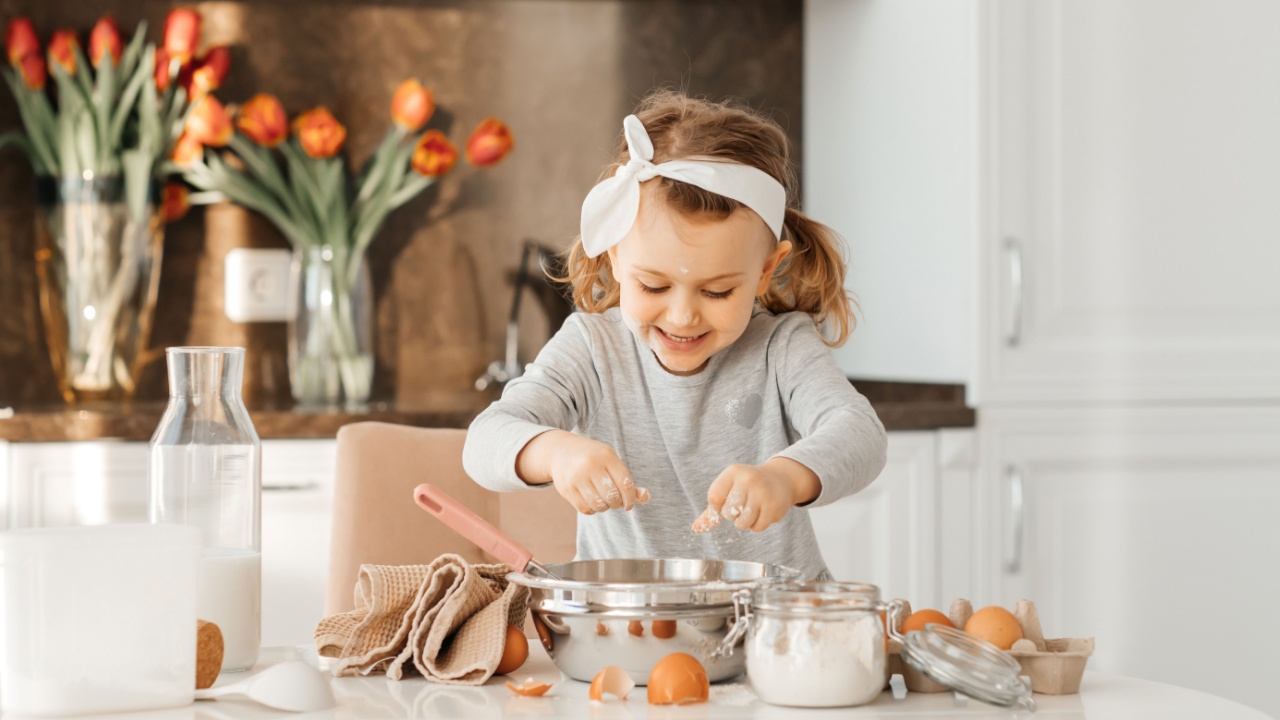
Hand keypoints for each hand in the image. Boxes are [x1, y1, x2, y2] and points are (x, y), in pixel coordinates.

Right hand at [519, 430, 647, 514]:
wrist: (561, 451)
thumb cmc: (594, 458)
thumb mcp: (611, 461)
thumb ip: (627, 480)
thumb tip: (645, 498)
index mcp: (606, 456)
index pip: (625, 483)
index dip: (631, 498)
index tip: (629, 503)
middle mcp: (590, 465)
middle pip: (612, 496)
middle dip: (617, 503)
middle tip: (615, 500)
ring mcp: (576, 477)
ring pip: (599, 505)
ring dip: (605, 507)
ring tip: (603, 499)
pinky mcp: (566, 489)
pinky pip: (586, 509)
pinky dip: (593, 509)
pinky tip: (593, 501)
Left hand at [693, 458, 819, 532]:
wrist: (781, 479)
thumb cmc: (747, 486)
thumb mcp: (729, 488)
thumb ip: (711, 509)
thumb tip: (696, 529)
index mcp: (733, 472)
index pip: (714, 498)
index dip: (716, 508)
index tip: (723, 504)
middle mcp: (748, 480)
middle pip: (728, 512)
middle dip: (732, 514)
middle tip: (741, 504)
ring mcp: (763, 494)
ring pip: (742, 523)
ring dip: (744, 522)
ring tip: (751, 509)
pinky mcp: (774, 507)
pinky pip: (756, 528)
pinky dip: (756, 525)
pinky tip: (762, 512)